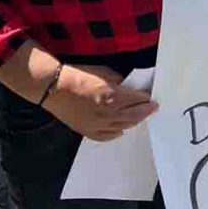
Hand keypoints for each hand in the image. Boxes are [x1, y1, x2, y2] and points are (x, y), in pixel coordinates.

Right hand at [43, 64, 157, 141]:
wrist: (54, 88)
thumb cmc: (79, 75)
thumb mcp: (105, 72)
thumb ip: (120, 82)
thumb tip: (130, 87)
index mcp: (114, 97)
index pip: (137, 100)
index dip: (145, 98)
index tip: (151, 97)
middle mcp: (108, 114)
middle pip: (134, 116)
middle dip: (146, 111)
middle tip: (153, 108)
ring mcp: (98, 125)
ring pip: (123, 127)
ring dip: (134, 122)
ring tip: (140, 117)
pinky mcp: (88, 131)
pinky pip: (106, 136)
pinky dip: (116, 133)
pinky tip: (122, 130)